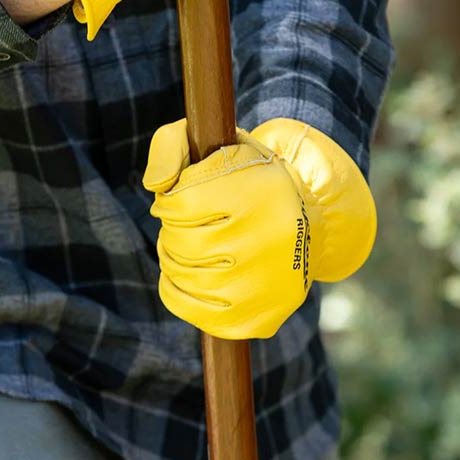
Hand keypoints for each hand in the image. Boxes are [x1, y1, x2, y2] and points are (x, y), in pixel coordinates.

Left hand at [143, 118, 376, 339]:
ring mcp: (268, 283)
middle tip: (187, 223)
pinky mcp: (259, 316)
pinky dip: (175, 289)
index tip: (182, 197)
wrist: (303, 221)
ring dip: (174, 258)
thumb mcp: (212, 143)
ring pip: (184, 275)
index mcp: (261, 188)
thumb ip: (170, 146)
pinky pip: (190, 307)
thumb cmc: (244, 178)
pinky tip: (187, 273)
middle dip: (173, 230)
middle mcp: (272, 237)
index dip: (170, 201)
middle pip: (182, 242)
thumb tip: (156, 184)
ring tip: (192, 244)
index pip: (180, 204)